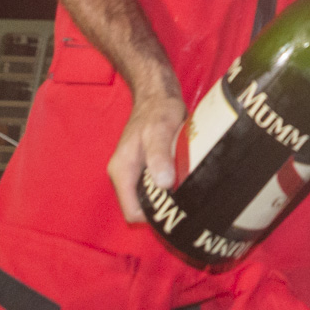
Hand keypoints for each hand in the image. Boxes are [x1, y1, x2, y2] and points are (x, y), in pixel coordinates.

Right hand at [109, 85, 186, 222]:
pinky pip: (155, 184)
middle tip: (187, 203)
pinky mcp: (145, 165)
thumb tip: (163, 184)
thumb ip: (159, 156)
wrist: (158, 93)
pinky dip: (169, 185)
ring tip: (188, 192)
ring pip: (149, 196)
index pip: (132, 212)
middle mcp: (124, 174)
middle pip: (141, 207)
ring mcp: (134, 170)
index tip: (176, 211)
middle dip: (162, 208)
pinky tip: (184, 180)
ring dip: (166, 196)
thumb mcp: (159, 131)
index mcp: (121, 171)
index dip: (153, 216)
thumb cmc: (158, 110)